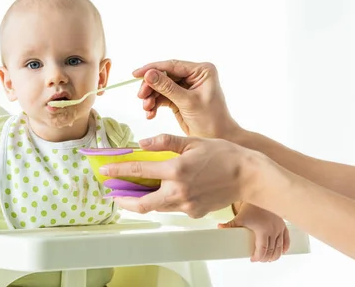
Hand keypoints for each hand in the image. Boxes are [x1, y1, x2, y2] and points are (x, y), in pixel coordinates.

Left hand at [99, 134, 265, 217]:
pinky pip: (172, 208)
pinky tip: (160, 191)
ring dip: (141, 202)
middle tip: (113, 194)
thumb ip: (164, 142)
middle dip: (123, 200)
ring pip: (156, 207)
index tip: (105, 170)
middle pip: (141, 203)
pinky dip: (162, 200)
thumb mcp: (192, 142)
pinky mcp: (195, 212)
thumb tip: (142, 144)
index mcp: (175, 170)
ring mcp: (187, 205)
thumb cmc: (223, 155)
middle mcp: (179, 191)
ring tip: (131, 193)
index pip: (138, 171)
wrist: (249, 176)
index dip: (118, 170)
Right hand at [133, 60, 239, 138]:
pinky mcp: (179, 98)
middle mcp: (193, 76)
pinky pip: (162, 97)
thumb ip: (167, 87)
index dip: (152, 69)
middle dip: (151, 87)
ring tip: (147, 109)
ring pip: (160, 86)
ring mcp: (186, 87)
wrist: (218, 138)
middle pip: (164, 75)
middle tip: (141, 97)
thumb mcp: (187, 102)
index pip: (172, 65)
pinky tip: (151, 114)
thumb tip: (148, 74)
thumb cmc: (211, 120)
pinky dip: (155, 104)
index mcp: (201, 71)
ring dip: (151, 97)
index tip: (136, 74)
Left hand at [219, 202, 289, 261]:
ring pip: (280, 247)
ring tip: (269, 259)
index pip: (262, 249)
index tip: (253, 259)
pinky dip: (285, 247)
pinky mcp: (283, 225)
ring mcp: (279, 228)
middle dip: (266, 258)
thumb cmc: (251, 207)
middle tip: (260, 259)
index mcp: (263, 231)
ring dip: (275, 255)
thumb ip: (230, 224)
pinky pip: (287, 239)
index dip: (258, 257)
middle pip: (272, 250)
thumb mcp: (239, 217)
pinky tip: (282, 251)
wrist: (261, 196)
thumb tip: (219, 227)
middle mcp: (273, 231)